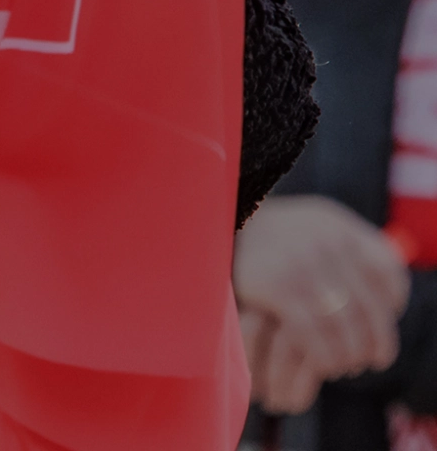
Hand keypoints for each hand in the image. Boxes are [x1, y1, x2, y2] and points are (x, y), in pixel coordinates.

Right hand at [233, 194, 407, 405]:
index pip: (387, 270)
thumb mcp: (302, 228)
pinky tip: (321, 367)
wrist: (198, 227)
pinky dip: (323, 355)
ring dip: (350, 354)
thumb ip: (339, 251)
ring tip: (343, 366)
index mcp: (336, 223)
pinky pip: (314, 333)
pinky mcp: (278, 285)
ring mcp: (303, 261)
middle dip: (374, 340)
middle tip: (369, 359)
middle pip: (371, 303)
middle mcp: (326, 238)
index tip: (380, 326)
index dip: (391, 306)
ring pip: (346, 324)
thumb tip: (380, 295)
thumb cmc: (255, 239)